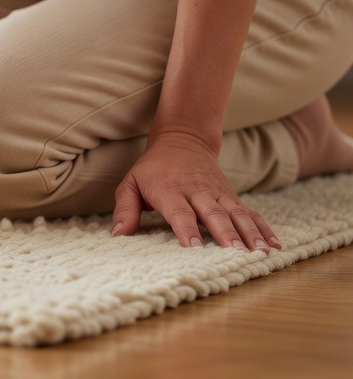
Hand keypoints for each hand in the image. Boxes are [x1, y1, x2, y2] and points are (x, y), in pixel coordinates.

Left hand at [112, 131, 279, 251]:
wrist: (182, 140)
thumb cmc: (152, 169)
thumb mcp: (130, 183)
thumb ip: (124, 209)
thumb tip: (118, 235)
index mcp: (170, 190)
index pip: (179, 213)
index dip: (187, 230)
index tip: (194, 248)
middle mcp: (197, 191)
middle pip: (213, 214)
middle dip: (225, 234)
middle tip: (236, 253)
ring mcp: (218, 193)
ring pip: (237, 213)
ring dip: (250, 233)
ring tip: (261, 252)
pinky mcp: (232, 196)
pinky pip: (250, 212)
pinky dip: (263, 227)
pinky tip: (274, 244)